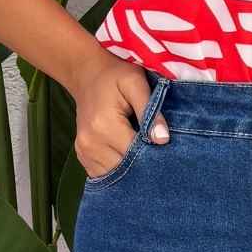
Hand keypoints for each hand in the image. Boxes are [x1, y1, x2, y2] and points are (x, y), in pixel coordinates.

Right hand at [73, 54, 167, 179]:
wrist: (87, 75)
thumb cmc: (115, 77)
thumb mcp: (135, 83)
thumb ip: (150, 110)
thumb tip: (163, 140)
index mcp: (104, 125)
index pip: (136, 153)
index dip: (155, 155)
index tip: (169, 151)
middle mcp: (90, 143)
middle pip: (126, 168)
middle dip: (145, 165)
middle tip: (161, 156)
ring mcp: (83, 151)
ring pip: (115, 175)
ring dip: (132, 170)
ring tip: (144, 155)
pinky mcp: (82, 156)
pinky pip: (104, 174)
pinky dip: (119, 170)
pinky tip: (129, 158)